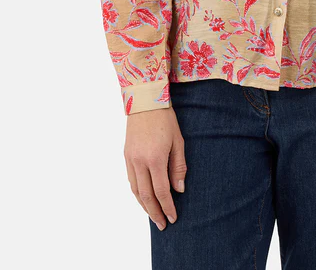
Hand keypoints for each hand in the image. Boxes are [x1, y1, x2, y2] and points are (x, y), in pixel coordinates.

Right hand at [124, 107, 186, 230]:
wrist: (144, 101)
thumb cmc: (165, 119)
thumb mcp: (178, 141)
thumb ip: (178, 166)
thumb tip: (179, 190)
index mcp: (155, 159)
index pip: (161, 191)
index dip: (167, 207)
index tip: (173, 218)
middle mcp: (139, 162)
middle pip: (146, 196)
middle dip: (155, 212)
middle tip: (162, 225)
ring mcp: (130, 159)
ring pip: (135, 190)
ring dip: (144, 206)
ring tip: (153, 215)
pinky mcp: (126, 155)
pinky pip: (131, 180)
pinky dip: (137, 193)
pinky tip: (143, 197)